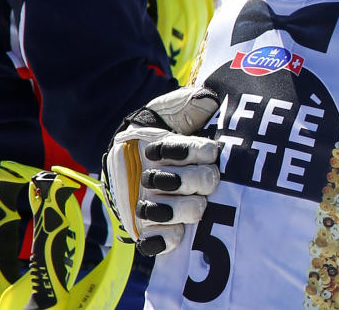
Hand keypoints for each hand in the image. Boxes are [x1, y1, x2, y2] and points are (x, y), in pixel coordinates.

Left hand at [103, 86, 220, 255]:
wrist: (127, 145)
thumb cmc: (160, 122)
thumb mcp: (174, 107)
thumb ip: (194, 102)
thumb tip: (211, 98)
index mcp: (204, 152)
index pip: (209, 155)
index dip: (189, 152)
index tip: (159, 148)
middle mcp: (198, 180)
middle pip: (207, 185)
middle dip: (180, 179)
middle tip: (152, 174)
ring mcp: (182, 204)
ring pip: (194, 212)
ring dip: (170, 208)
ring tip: (145, 198)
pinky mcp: (162, 226)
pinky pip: (171, 241)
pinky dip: (161, 240)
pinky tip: (147, 234)